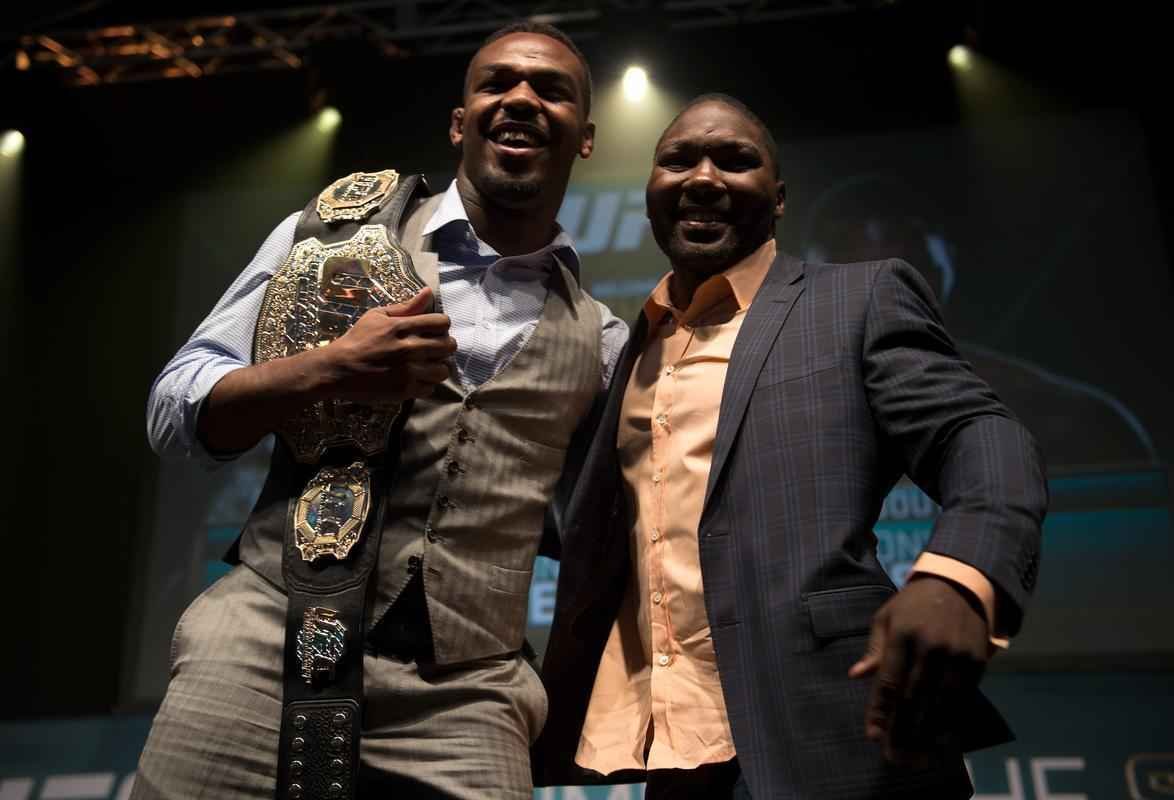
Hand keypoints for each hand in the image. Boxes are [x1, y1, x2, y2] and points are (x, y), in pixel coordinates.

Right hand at [323, 287, 456, 401]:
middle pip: (448, 346)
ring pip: (443, 370)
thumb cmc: (357, 339)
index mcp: (403, 327)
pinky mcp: (405, 390)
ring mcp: (409, 371)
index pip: (442, 322)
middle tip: (433, 349)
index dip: (441, 326)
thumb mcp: (377, 316)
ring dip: (437, 368)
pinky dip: (425, 384)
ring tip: (425, 366)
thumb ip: (406, 307)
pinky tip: (415, 379)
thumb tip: (428, 292)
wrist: (338, 369)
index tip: (433, 331)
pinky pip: (430, 388)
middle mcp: (410, 348)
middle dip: (443, 346)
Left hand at [848, 575, 989, 764]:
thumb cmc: (913, 605)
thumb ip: (874, 650)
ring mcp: (956, 655)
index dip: (879, 711)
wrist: (959, 586)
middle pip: (913, 698)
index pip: (889, 680)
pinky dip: (951, 721)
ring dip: (926, 734)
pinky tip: (940, 738)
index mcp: (902, 634)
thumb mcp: (886, 618)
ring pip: (940, 704)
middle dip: (901, 730)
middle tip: (892, 756)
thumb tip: (855, 675)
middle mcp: (930, 646)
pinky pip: (962, 699)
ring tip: (915, 756)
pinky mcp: (976, 663)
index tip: (872, 736)